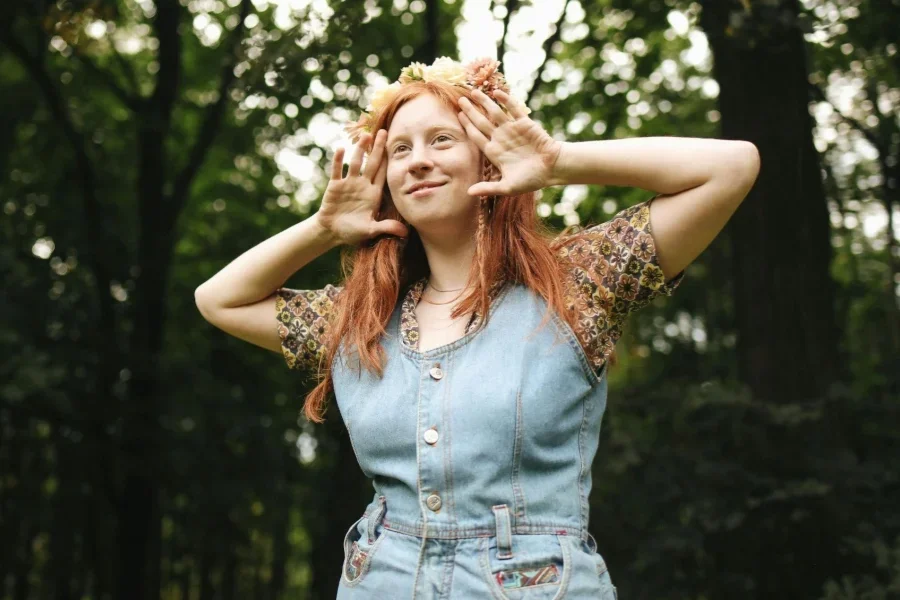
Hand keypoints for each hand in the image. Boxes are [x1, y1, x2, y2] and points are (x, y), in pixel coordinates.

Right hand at [316, 130, 408, 245]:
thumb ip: (386, 228)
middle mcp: (362, 185)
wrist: (331, 232)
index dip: (388, 160)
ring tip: (365, 135)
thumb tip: (405, 232)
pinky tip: (341, 149)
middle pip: (372, 163)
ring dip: (359, 149)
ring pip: (355, 163)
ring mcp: (348, 183)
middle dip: (377, 148)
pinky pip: (337, 170)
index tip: (395, 146)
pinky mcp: (335, 186)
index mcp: (373, 194)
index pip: (383, 174)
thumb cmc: (352, 231)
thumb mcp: (371, 230)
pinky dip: (338, 160)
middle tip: (384, 131)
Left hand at [456, 88, 561, 196]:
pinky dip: (505, 100)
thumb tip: (468, 193)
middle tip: (460, 100)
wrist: (552, 168)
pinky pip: (513, 109)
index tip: (458, 116)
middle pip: (481, 122)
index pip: (476, 137)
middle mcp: (501, 139)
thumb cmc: (531, 179)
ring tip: (473, 91)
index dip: (467, 126)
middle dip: (471, 111)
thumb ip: (488, 188)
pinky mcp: (524, 123)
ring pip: (495, 113)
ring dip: (484, 102)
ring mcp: (512, 129)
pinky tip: (496, 92)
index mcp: (494, 152)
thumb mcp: (508, 187)